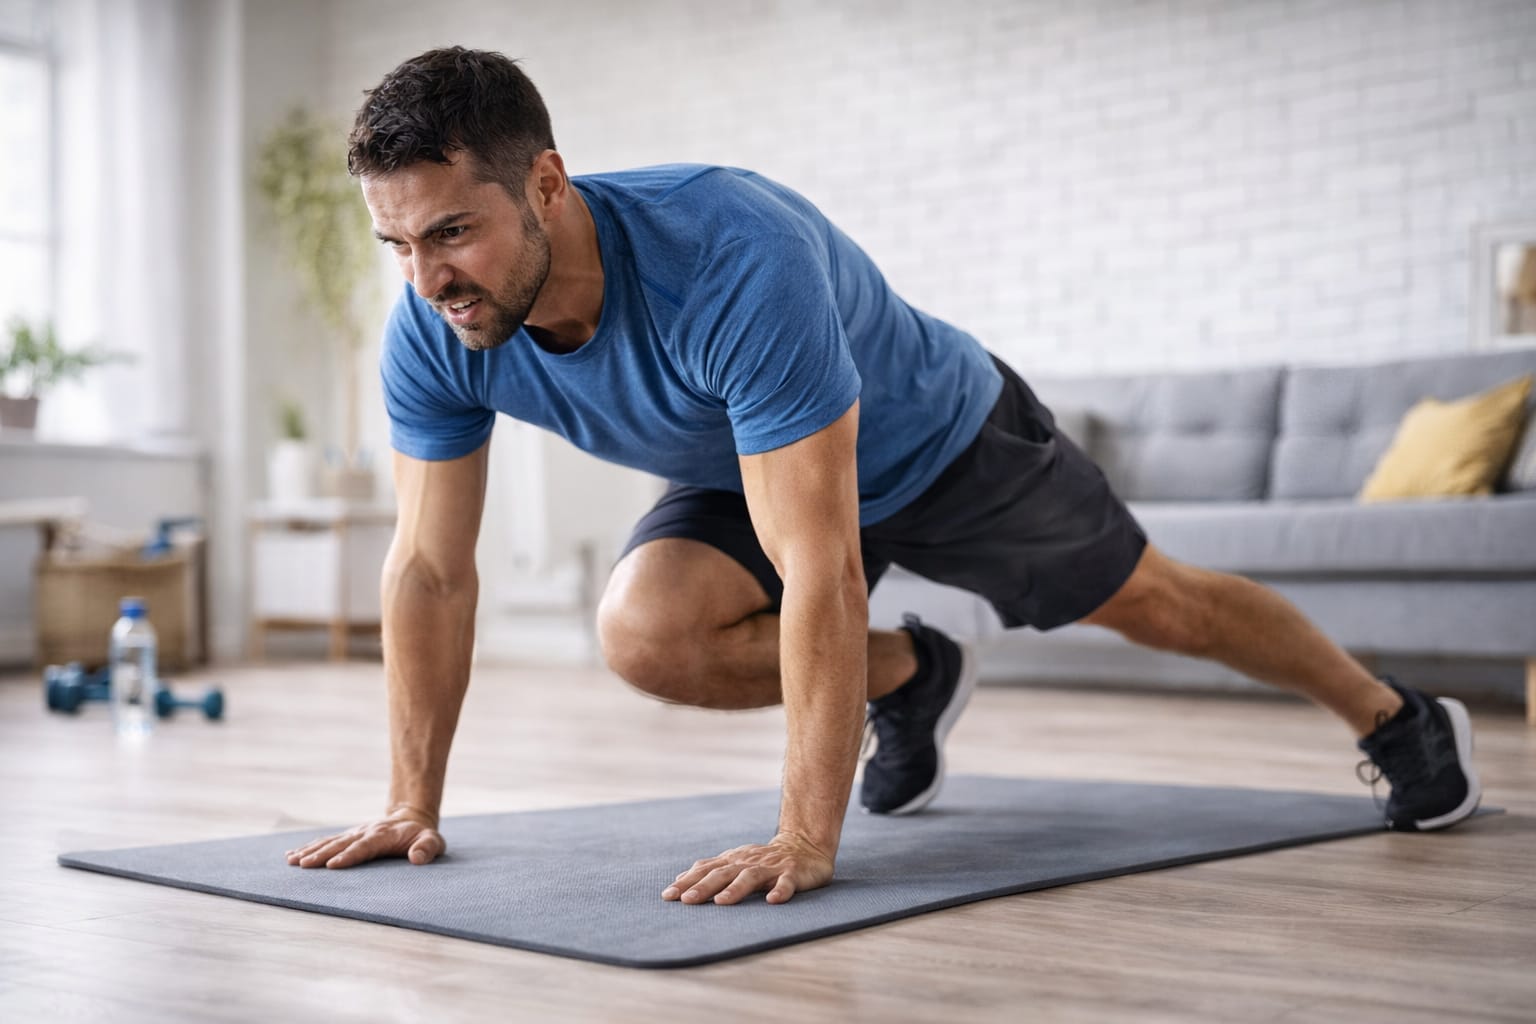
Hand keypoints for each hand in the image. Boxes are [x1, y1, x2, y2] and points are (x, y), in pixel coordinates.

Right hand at [285, 805, 443, 868]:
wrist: (411, 818)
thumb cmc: (421, 835)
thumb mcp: (433, 841)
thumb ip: (427, 848)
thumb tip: (417, 858)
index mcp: (382, 836)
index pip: (363, 847)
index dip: (348, 856)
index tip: (332, 865)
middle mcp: (364, 833)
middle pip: (340, 844)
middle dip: (321, 855)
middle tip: (303, 865)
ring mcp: (354, 834)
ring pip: (329, 842)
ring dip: (310, 851)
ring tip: (292, 861)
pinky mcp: (347, 837)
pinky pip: (326, 842)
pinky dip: (308, 848)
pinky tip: (291, 856)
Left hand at [662, 831, 833, 905]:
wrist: (804, 846)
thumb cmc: (764, 859)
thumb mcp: (736, 861)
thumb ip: (712, 870)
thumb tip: (681, 880)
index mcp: (733, 860)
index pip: (706, 870)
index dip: (687, 882)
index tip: (668, 895)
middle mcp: (748, 862)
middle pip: (723, 873)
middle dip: (704, 886)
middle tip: (687, 901)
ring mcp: (771, 867)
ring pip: (751, 877)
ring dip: (735, 889)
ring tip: (721, 902)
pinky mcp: (792, 873)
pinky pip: (786, 883)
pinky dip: (780, 891)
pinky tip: (773, 901)